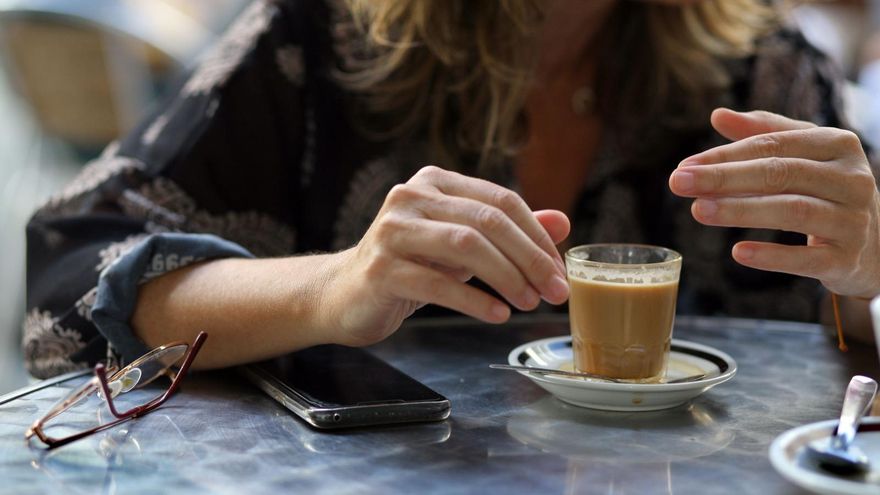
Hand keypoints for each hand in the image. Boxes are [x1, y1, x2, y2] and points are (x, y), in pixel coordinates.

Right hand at [326, 166, 570, 346]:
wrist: (345, 294)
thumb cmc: (410, 266)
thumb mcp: (462, 244)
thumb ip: (508, 231)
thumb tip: (563, 223)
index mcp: (434, 182)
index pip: (500, 201)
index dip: (537, 235)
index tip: (559, 269)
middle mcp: (411, 198)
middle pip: (486, 221)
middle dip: (529, 258)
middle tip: (555, 291)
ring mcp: (392, 231)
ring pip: (465, 246)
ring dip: (506, 277)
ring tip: (529, 303)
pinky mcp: (381, 269)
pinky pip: (438, 284)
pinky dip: (474, 300)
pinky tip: (497, 315)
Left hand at [668, 108, 879, 298]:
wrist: (878, 244)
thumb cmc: (828, 190)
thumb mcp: (804, 156)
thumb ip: (762, 134)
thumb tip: (718, 115)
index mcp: (837, 144)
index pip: (772, 145)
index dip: (725, 155)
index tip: (684, 166)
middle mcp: (851, 178)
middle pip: (780, 173)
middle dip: (725, 177)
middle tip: (679, 183)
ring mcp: (853, 220)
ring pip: (793, 210)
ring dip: (741, 210)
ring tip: (698, 211)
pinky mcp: (848, 259)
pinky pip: (807, 259)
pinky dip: (772, 256)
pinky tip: (737, 252)